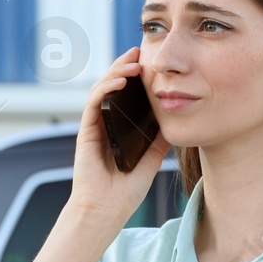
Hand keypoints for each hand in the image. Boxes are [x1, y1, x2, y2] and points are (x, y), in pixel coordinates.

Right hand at [69, 47, 171, 224]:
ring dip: (116, 72)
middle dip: (125, 66)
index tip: (150, 62)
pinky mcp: (87, 132)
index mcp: (120, 127)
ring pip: (101, 90)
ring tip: (132, 62)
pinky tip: (119, 82)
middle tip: (140, 51)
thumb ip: (159, 138)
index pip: (126, 95)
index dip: (136, 77)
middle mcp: (105, 122)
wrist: (107, 210)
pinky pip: (94, 104)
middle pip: (113, 86)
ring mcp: (94, 126)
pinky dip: (105, 90)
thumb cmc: (127, 188)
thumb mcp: (152, 157)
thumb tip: (175, 119)